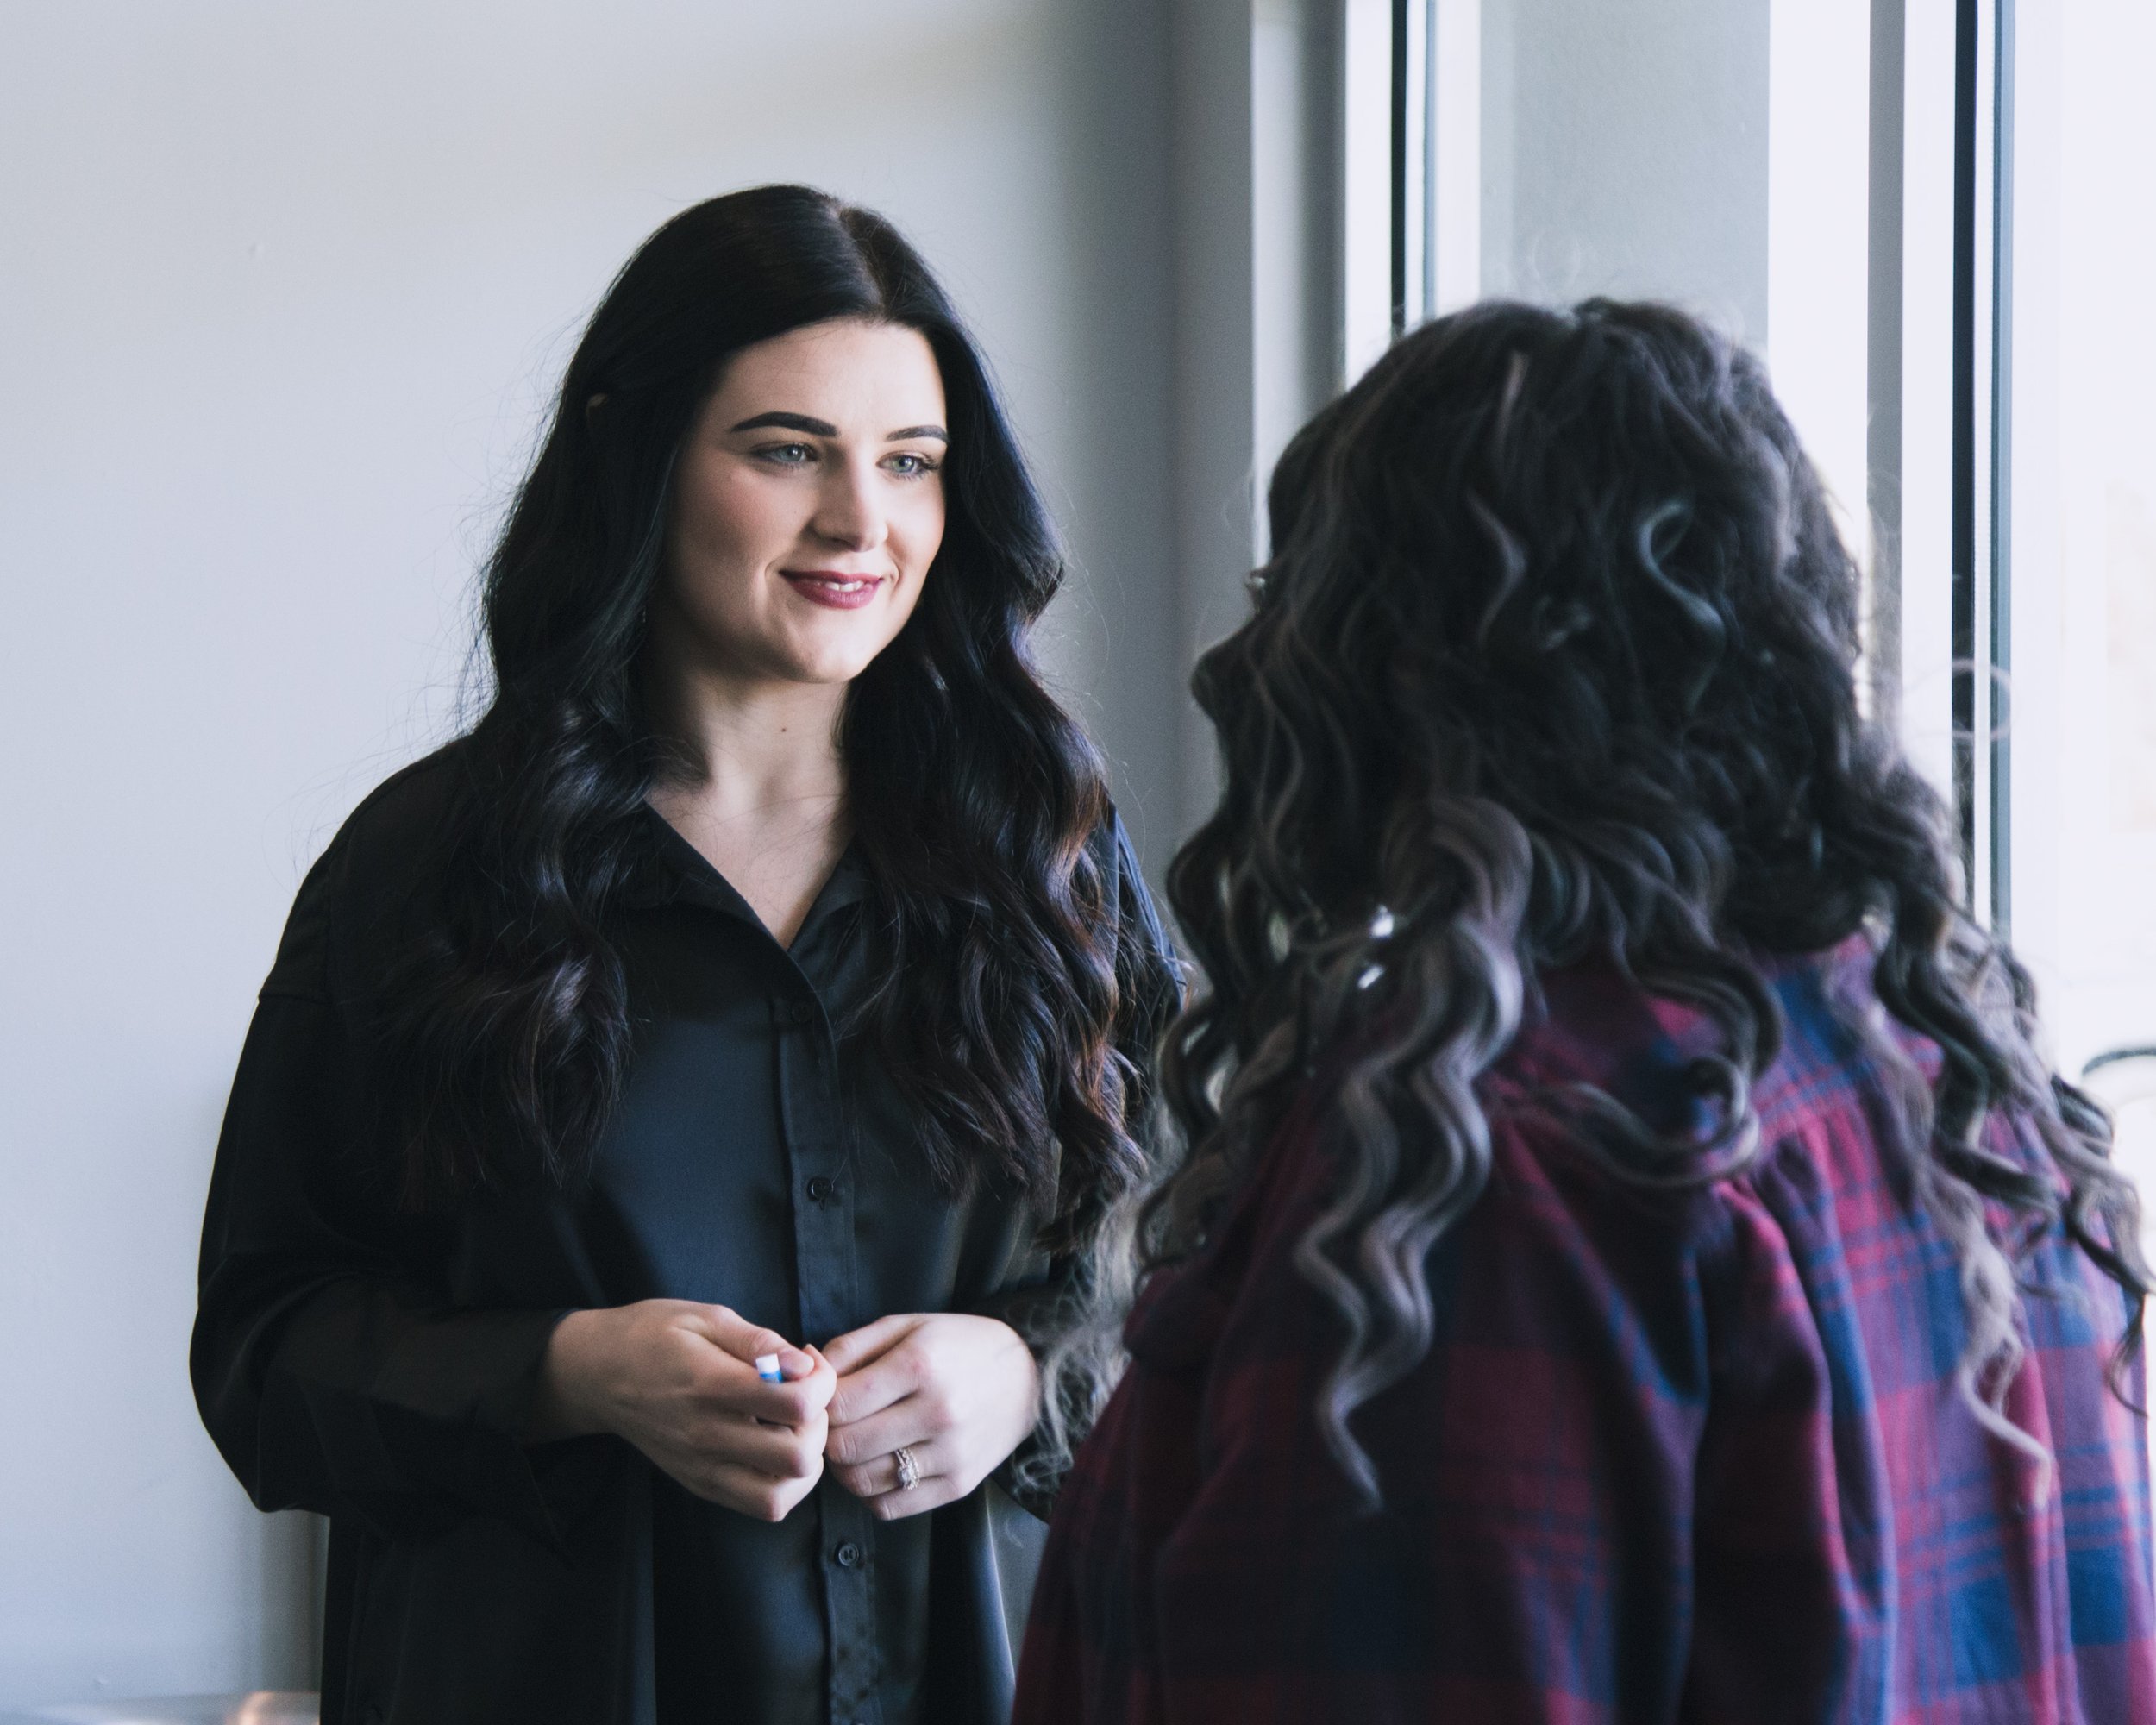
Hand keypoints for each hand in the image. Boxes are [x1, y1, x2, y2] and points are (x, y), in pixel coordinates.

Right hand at [529, 1300, 835, 1522]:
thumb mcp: (706, 1317)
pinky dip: (782, 1482)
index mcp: (711, 1385)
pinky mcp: (699, 1484)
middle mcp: (707, 1436)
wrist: (597, 1374)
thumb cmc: (653, 1335)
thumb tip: (805, 1363)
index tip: (809, 1362)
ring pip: (780, 1497)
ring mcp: (701, 1468)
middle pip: (798, 1459)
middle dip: (819, 1424)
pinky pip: (758, 1506)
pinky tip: (775, 1446)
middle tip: (805, 1397)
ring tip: (793, 1427)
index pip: (795, 1405)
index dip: (822, 1382)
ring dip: (804, 1463)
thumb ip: (759, 1341)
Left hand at [820, 1313, 1040, 1519]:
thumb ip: (848, 1348)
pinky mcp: (958, 1486)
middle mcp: (938, 1413)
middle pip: (845, 1448)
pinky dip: (871, 1491)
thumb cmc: (956, 1345)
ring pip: (861, 1483)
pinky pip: (889, 1507)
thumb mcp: (904, 1326)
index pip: (838, 1406)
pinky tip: (880, 1464)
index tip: (824, 1399)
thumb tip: (803, 1372)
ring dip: (845, 1467)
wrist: (1028, 1377)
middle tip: (836, 1424)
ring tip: (857, 1443)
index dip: (818, 1405)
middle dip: (828, 1437)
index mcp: (920, 1365)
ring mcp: (950, 1455)